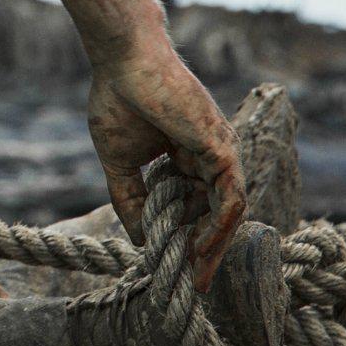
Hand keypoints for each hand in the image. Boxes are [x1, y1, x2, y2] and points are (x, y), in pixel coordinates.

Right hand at [43, 0, 243, 290]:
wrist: (124, 60)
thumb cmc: (118, 98)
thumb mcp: (119, 161)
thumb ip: (130, 198)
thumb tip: (141, 239)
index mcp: (188, 156)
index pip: (195, 205)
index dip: (187, 236)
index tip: (174, 266)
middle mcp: (210, 156)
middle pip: (217, 214)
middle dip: (206, 252)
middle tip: (196, 285)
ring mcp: (220, 152)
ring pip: (227, 212)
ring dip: (214, 247)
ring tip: (197, 275)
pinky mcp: (220, 149)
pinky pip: (227, 199)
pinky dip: (216, 227)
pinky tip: (198, 247)